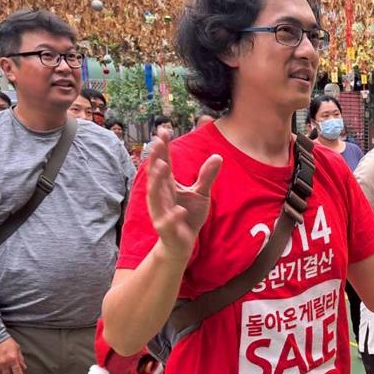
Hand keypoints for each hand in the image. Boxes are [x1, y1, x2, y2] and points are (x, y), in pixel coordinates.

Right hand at [146, 132, 222, 260]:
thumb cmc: (188, 215)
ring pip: (156, 195)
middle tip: (158, 142)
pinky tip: (180, 210)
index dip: (163, 148)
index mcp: (167, 185)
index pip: (163, 163)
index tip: (163, 130)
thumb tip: (218, 156)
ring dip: (157, 181)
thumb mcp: (200, 194)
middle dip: (156, 158)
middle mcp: (160, 195)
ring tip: (162, 166)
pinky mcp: (166, 228)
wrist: (182, 242)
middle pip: (156, 175)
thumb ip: (206, 176)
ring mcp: (161, 211)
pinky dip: (173, 216)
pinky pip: (168, 221)